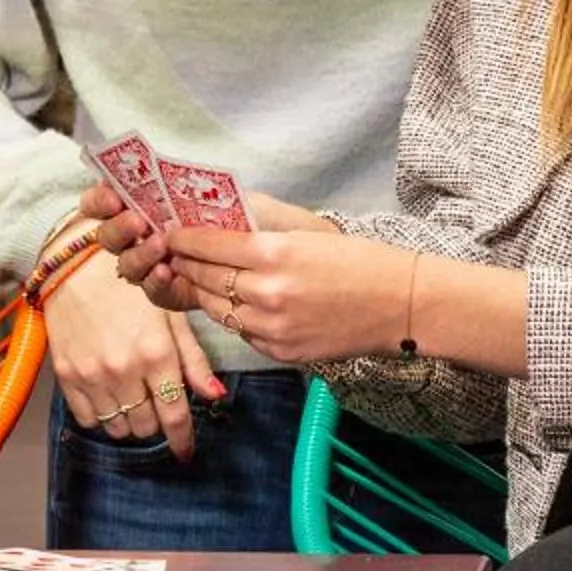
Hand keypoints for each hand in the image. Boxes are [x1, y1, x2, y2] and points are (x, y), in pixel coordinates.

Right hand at [44, 253, 225, 457]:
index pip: (175, 415)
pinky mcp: (66, 374)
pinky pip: (88, 419)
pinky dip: (101, 416)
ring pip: (118, 427)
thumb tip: (215, 395)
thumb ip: (193, 359)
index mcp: (156, 353)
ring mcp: (92, 374)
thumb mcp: (169, 315)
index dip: (183, 439)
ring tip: (132, 397)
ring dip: (130, 420)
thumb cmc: (129, 284)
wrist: (73, 263)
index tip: (186, 451)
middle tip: (155, 401)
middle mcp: (124, 369)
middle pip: (147, 426)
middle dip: (157, 419)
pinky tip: (108, 395)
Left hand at [105, 211, 418, 366]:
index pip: (209, 245)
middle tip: (171, 253)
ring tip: (194, 276)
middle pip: (204, 278)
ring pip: (216, 309)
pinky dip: (232, 315)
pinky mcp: (280, 352)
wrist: (402, 306)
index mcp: (275, 255)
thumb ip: (262, 227)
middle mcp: (267, 294)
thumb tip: (220, 218)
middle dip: (185, 264)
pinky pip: (240, 331)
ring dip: (202, 292)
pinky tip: (232, 302)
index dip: (183, 238)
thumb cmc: (360, 261)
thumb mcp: (309, 231)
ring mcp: (272, 328)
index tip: (169, 232)